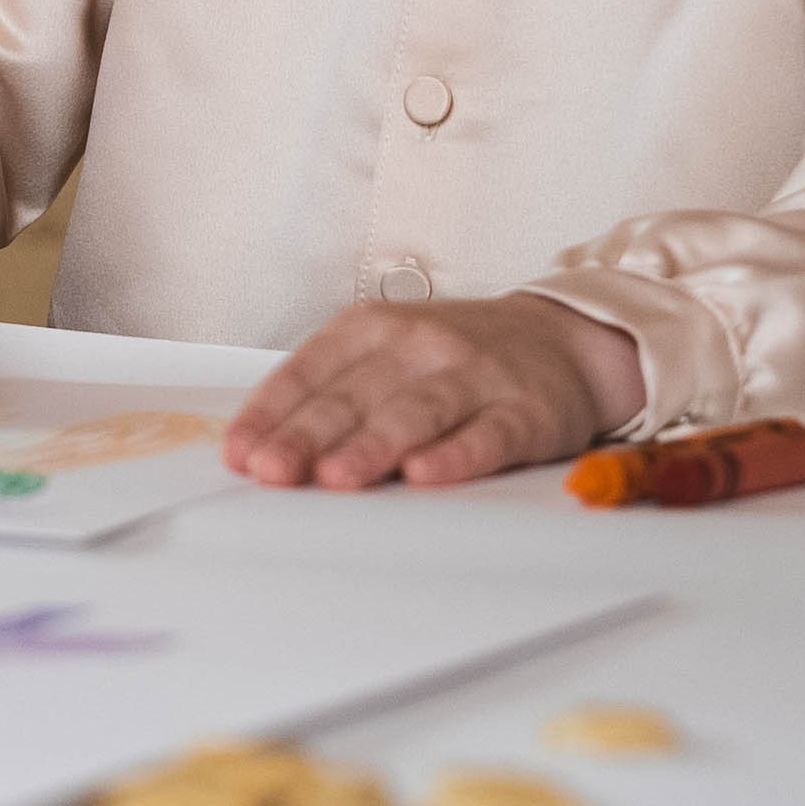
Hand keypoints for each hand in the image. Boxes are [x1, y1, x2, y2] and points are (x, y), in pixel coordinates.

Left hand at [221, 293, 648, 490]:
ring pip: (415, 410)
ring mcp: (474, 374)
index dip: (272, 413)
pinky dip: (455, 455)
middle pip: (354, 394)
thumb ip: (331, 394)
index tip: (240, 454)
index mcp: (372, 327)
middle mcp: (419, 343)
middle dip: (307, 435)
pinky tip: (424, 475)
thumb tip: (259, 448)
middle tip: (272, 472)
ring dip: (371, 445)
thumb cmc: (453, 358)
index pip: (309, 370)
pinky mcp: (525, 410)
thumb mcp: (386, 355)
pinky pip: (487, 434)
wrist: (563, 340)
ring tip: (335, 478)